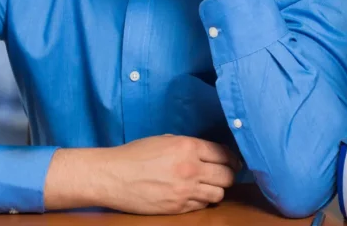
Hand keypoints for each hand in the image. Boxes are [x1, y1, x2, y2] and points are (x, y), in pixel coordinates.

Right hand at [98, 135, 239, 214]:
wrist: (113, 176)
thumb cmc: (135, 155)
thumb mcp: (164, 140)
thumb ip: (188, 146)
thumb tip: (208, 152)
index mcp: (187, 147)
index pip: (224, 154)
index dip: (231, 158)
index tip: (233, 161)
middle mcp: (191, 168)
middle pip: (227, 176)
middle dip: (228, 174)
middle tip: (224, 174)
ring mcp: (185, 190)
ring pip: (218, 193)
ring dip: (216, 189)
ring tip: (208, 186)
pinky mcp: (178, 207)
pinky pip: (202, 205)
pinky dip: (201, 201)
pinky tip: (193, 195)